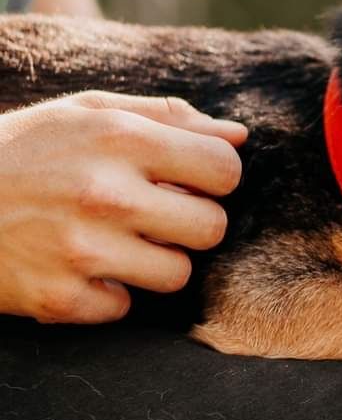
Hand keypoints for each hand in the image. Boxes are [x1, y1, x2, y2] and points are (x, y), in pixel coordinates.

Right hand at [0, 91, 247, 323]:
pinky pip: (127, 307)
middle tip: (154, 214)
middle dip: (191, 223)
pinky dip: (108, 294)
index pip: (225, 169)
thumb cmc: (24, 151)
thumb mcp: (87, 112)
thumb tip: (238, 136)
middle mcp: (105, 194)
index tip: (189, 179)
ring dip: (154, 261)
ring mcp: (82, 251)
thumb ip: (168, 118)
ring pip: (177, 274)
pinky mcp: (60, 300)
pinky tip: (77, 268)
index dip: (214, 177)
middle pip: (212, 228)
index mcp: (120, 139)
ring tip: (113, 240)